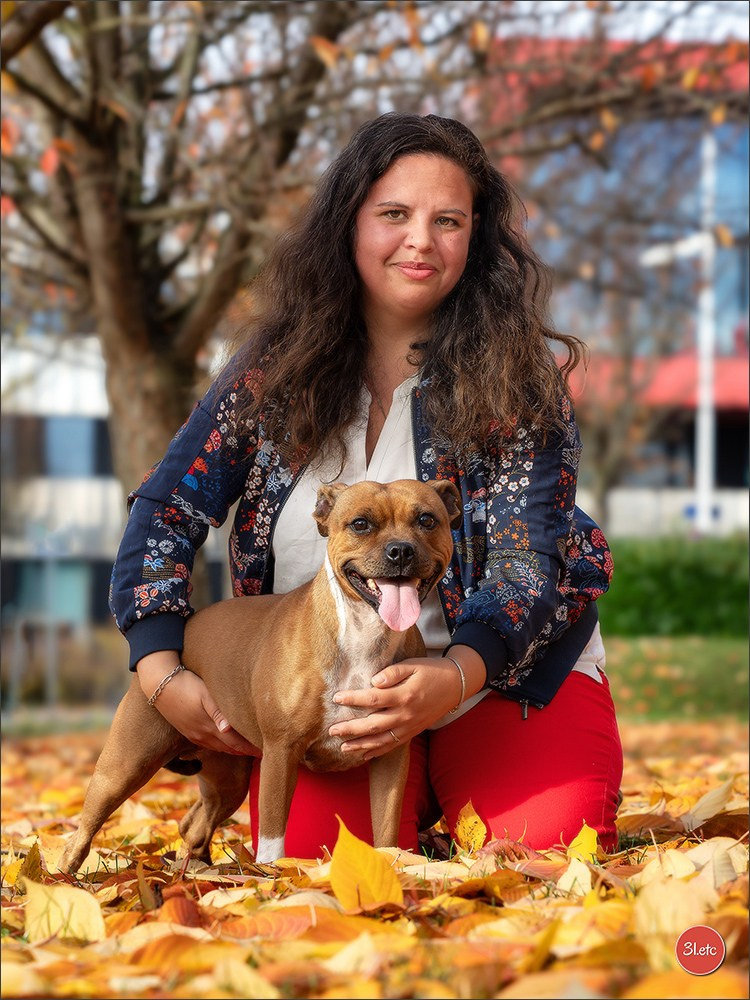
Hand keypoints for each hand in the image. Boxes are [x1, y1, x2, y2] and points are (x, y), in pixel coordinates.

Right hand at [137, 652, 260, 756]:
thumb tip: (228, 729)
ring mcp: (194, 735)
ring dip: (233, 750)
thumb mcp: (204, 695)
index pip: (236, 743)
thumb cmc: (187, 684)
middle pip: (229, 748)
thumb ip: (218, 712)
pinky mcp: (187, 732)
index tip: (265, 752)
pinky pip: (208, 745)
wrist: (159, 685)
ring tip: (247, 750)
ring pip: (218, 748)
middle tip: (261, 753)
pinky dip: (221, 747)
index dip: (251, 748)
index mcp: (210, 726)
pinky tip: (225, 743)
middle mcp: (202, 735)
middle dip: (245, 751)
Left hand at [328, 645, 485, 760]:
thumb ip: (393, 673)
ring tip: (343, 747)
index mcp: (404, 695)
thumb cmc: (431, 671)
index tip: (336, 698)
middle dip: (351, 729)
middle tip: (332, 730)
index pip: (373, 699)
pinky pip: (392, 746)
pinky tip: (363, 755)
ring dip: (361, 745)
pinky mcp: (412, 733)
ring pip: (381, 740)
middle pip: (373, 725)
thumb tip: (374, 681)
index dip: (353, 699)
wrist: (455, 685)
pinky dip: (377, 752)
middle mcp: (405, 715)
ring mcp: (409, 727)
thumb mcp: (413, 665)